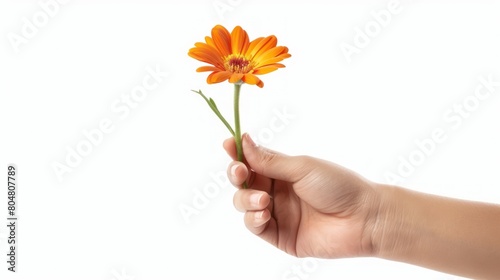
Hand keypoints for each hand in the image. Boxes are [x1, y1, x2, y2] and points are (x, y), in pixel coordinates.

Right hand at [224, 134, 380, 257]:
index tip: (228, 144)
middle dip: (237, 175)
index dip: (238, 153)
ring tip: (263, 199)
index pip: (253, 160)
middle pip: (243, 182)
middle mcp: (277, 191)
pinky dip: (253, 218)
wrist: (363, 218)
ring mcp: (277, 213)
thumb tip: (245, 141)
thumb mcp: (301, 167)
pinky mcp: (279, 235)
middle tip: (239, 171)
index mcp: (283, 171)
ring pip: (244, 204)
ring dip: (246, 199)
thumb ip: (270, 160)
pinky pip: (255, 226)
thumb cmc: (338, 186)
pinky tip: (264, 212)